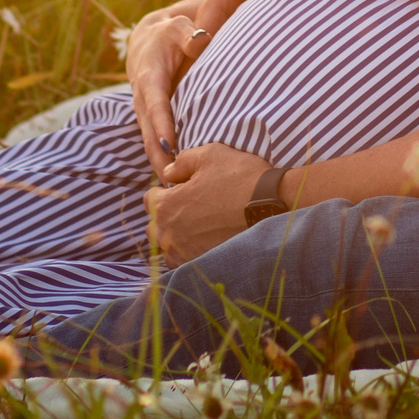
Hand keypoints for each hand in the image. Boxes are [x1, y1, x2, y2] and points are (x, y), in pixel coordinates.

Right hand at [124, 3, 213, 179]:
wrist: (148, 40)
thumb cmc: (169, 33)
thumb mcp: (177, 26)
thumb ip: (188, 34)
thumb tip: (199, 40)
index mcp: (149, 77)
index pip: (156, 104)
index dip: (162, 125)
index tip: (171, 146)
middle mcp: (142, 99)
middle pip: (149, 132)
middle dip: (159, 157)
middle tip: (172, 181)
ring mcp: (144, 112)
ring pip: (150, 142)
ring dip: (159, 165)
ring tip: (173, 190)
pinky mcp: (149, 120)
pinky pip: (154, 142)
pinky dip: (161, 161)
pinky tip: (173, 180)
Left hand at [146, 141, 265, 262]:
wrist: (270, 205)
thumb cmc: (239, 176)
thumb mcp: (209, 154)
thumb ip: (182, 162)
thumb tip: (168, 173)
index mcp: (167, 205)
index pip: (149, 199)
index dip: (164, 191)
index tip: (182, 188)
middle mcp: (169, 233)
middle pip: (153, 226)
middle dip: (166, 215)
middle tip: (190, 207)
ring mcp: (184, 252)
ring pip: (167, 247)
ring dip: (175, 236)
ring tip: (198, 225)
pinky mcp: (200, 264)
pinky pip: (183, 261)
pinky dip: (188, 252)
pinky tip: (205, 241)